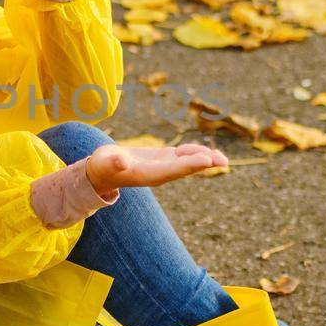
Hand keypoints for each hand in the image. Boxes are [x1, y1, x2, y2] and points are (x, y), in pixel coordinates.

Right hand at [84, 143, 228, 194]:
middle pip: (185, 168)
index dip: (189, 165)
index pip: (171, 170)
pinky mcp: (163, 159)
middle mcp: (159, 173)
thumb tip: (121, 162)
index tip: (206, 160)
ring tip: (222, 157)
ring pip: (187, 163)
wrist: (103, 171)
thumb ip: (114, 162)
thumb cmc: (102, 166)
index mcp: (147, 174)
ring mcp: (163, 166)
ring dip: (204, 158)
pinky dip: (195, 152)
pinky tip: (207, 150)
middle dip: (203, 163)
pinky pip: (183, 156)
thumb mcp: (105, 162)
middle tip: (223, 160)